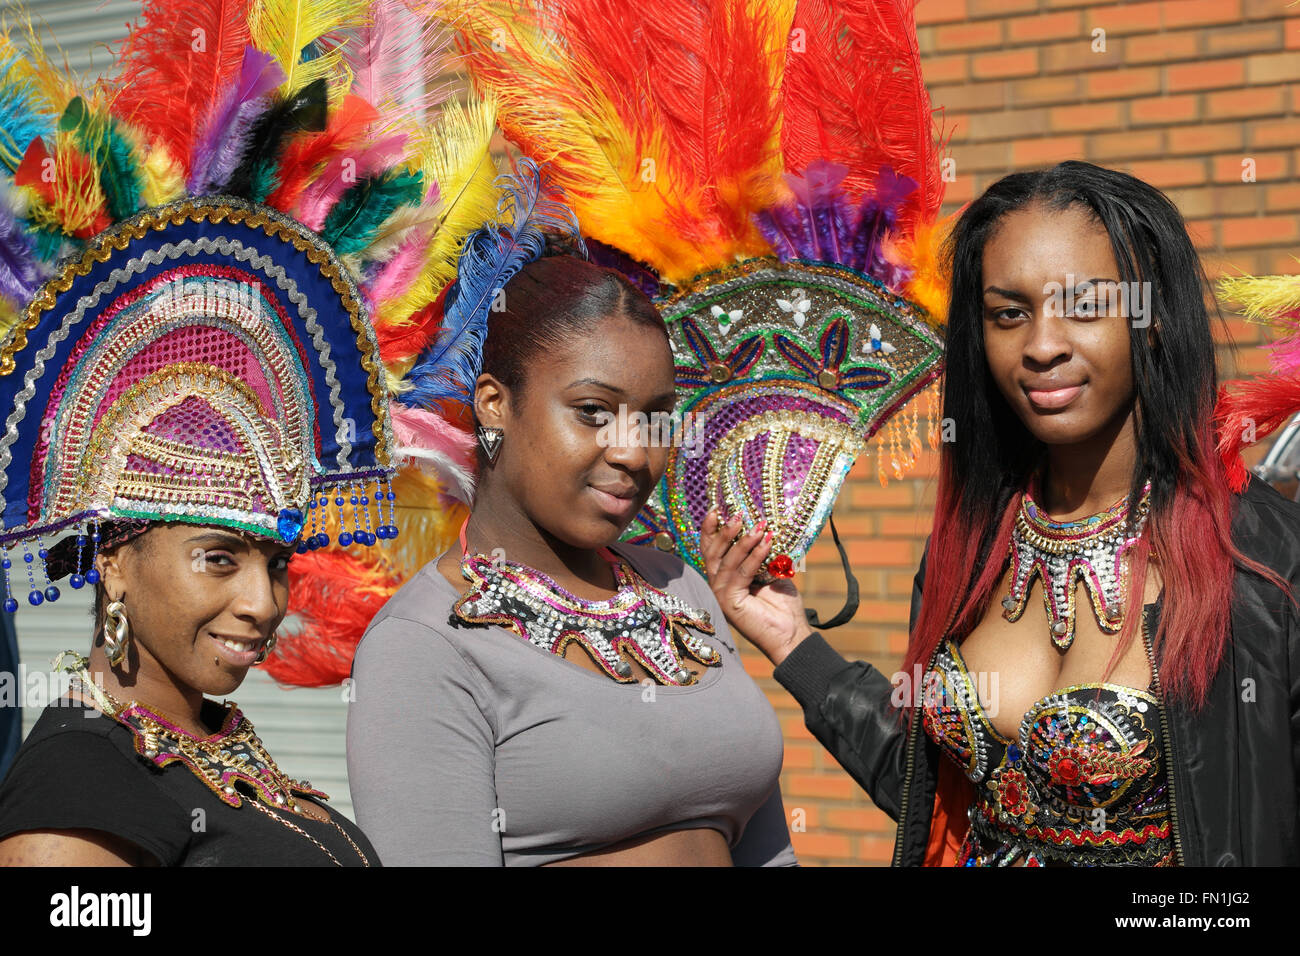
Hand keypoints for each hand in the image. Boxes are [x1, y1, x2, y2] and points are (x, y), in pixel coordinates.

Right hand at [698, 510, 813, 666]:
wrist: (791, 634)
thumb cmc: (782, 605)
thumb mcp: (771, 572)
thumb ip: (762, 554)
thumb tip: (764, 528)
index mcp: (725, 576)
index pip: (710, 549)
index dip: (710, 529)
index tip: (716, 509)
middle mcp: (719, 585)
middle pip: (712, 552)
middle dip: (724, 531)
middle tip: (738, 514)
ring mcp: (722, 594)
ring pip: (726, 561)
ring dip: (743, 541)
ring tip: (759, 527)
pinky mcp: (730, 602)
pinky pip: (741, 573)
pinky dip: (754, 557)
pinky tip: (767, 544)